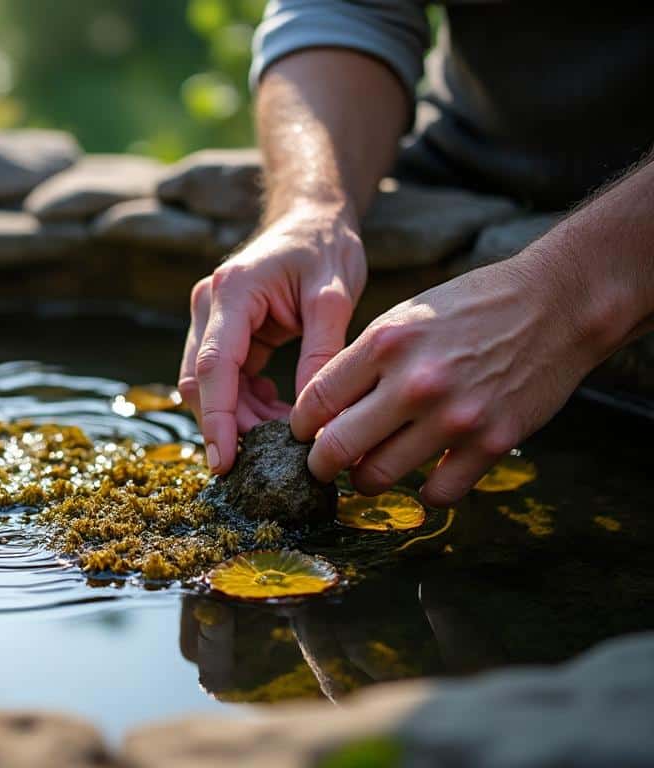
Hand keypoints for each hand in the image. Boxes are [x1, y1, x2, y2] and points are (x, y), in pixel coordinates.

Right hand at [178, 206, 366, 472]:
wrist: (312, 218)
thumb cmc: (325, 247)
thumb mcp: (334, 296)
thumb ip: (321, 352)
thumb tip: (310, 414)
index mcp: (232, 292)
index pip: (213, 367)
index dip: (217, 419)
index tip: (223, 462)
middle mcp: (209, 305)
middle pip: (199, 382)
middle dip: (228, 426)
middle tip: (269, 460)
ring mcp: (210, 318)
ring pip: (207, 385)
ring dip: (239, 417)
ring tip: (285, 437)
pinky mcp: (221, 331)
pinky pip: (224, 379)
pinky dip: (247, 403)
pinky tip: (280, 413)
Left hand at [291, 252, 604, 505]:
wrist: (554, 306)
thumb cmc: (470, 308)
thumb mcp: (403, 319)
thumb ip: (363, 363)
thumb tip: (323, 412)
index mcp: (384, 344)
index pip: (314, 402)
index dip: (300, 426)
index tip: (303, 433)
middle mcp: (413, 384)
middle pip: (335, 448)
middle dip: (320, 464)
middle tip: (323, 465)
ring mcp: (453, 418)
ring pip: (377, 478)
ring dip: (366, 480)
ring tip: (370, 470)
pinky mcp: (490, 443)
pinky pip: (437, 493)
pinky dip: (424, 491)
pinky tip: (425, 473)